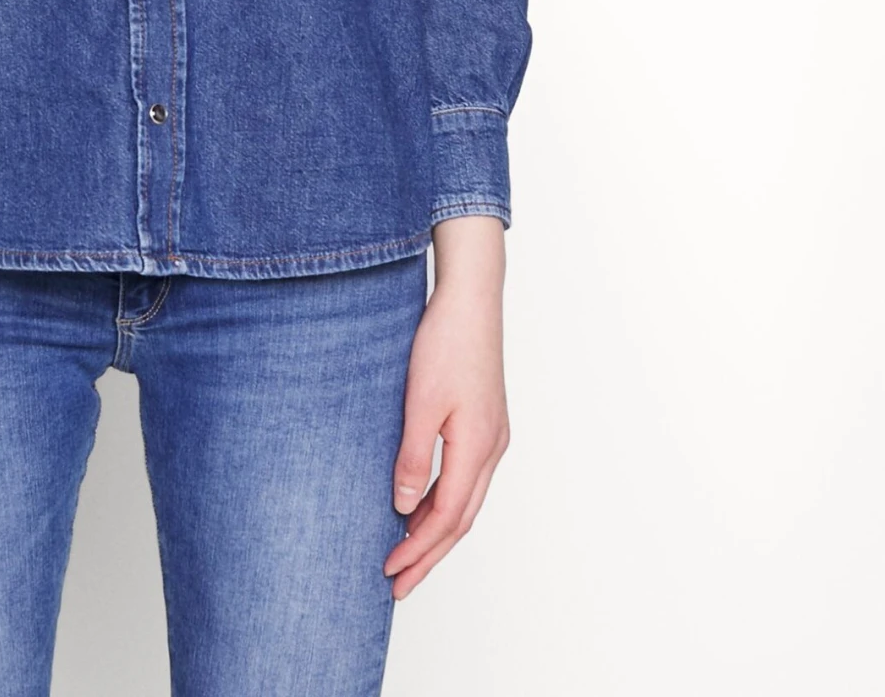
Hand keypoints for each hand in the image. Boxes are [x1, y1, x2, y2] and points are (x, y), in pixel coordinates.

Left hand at [384, 215, 509, 600]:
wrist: (471, 299)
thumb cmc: (445, 343)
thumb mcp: (421, 402)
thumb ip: (413, 458)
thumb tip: (403, 509)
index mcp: (478, 448)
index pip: (447, 518)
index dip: (418, 550)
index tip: (391, 573)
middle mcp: (492, 449)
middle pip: (461, 519)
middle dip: (429, 555)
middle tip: (399, 585)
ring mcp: (493, 436)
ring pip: (466, 501)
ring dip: (436, 530)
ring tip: (405, 554)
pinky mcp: (486, 422)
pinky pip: (466, 478)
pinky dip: (443, 501)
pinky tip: (421, 504)